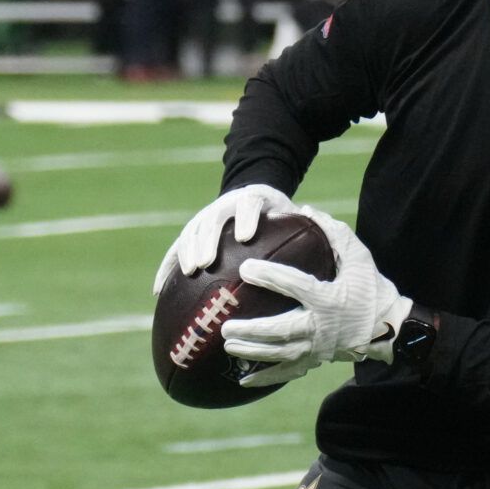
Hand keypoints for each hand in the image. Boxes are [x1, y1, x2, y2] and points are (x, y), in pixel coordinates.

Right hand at [153, 184, 297, 294]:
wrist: (257, 197)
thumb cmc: (283, 216)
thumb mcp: (297, 216)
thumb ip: (310, 226)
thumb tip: (331, 239)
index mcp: (255, 199)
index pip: (249, 204)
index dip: (247, 217)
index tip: (247, 235)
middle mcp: (226, 205)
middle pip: (213, 218)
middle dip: (208, 239)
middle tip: (207, 262)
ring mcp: (206, 217)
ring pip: (192, 231)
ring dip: (188, 252)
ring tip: (189, 274)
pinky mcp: (193, 233)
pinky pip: (176, 250)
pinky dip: (167, 268)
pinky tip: (158, 291)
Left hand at [221, 207, 414, 386]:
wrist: (391, 327)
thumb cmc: (372, 288)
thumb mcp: (359, 258)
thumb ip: (334, 233)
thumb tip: (307, 210)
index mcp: (329, 299)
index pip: (295, 286)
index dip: (270, 277)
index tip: (245, 268)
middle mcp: (321, 326)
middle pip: (281, 331)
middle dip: (252, 330)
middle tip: (226, 325)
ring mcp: (318, 347)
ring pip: (280, 353)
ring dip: (252, 351)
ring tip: (228, 345)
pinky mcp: (317, 360)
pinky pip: (288, 372)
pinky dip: (265, 378)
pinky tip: (243, 380)